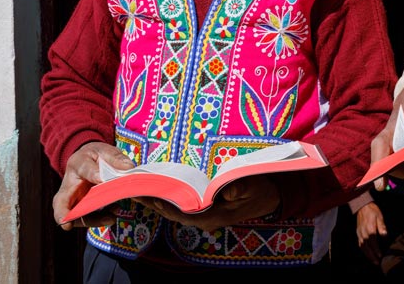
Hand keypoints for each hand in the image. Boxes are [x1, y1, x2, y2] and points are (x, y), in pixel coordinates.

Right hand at [52, 141, 134, 229]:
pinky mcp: (81, 208)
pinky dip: (99, 220)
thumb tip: (129, 168)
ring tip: (111, 218)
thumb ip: (116, 158)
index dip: (92, 175)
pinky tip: (112, 216)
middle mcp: (70, 184)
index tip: (101, 179)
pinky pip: (87, 218)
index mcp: (78, 164)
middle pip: (61, 202)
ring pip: (74, 214)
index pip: (83, 169)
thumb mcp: (105, 151)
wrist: (89, 160)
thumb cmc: (96, 156)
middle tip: (68, 224)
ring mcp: (74, 199)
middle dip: (63, 213)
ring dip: (92, 220)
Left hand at [139, 176, 280, 232]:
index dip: (163, 204)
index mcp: (214, 216)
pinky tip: (158, 188)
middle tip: (133, 189)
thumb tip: (227, 192)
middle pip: (173, 212)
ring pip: (175, 209)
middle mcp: (205, 218)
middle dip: (153, 201)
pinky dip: (168, 197)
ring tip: (139, 187)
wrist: (271, 197)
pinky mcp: (205, 208)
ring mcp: (205, 215)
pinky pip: (181, 204)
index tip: (147, 194)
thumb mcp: (254, 185)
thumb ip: (241, 187)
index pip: (182, 212)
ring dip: (157, 199)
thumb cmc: (261, 190)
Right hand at [355, 201, 387, 265]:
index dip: (376, 250)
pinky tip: (367, 253)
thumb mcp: (379, 216)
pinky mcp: (358, 233)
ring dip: (367, 255)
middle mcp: (363, 233)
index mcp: (369, 229)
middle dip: (371, 256)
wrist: (362, 206)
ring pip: (362, 247)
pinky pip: (360, 244)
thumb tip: (385, 235)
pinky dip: (363, 250)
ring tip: (373, 260)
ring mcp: (360, 233)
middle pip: (366, 248)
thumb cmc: (372, 211)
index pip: (373, 243)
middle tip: (377, 262)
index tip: (380, 256)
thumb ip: (382, 226)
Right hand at [370, 78, 403, 190]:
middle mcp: (395, 125)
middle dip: (381, 163)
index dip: (403, 143)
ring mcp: (389, 135)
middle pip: (381, 145)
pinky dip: (396, 168)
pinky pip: (385, 157)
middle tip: (382, 184)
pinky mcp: (389, 143)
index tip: (403, 155)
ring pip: (382, 154)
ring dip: (395, 168)